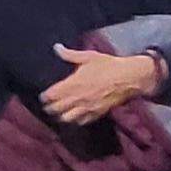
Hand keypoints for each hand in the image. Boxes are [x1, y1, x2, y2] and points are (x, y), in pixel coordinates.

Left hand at [41, 44, 162, 123]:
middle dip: (49, 108)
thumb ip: (70, 54)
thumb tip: (56, 48)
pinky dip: (75, 120)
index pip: (52, 95)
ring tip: (58, 113)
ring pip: (66, 118)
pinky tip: (74, 116)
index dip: (44, 97)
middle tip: (47, 105)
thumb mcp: (88, 56)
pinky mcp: (96, 113)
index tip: (43, 96)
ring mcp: (87, 107)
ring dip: (60, 116)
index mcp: (73, 83)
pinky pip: (81, 121)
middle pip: (56, 109)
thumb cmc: (108, 65)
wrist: (128, 77)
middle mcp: (77, 98)